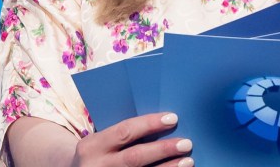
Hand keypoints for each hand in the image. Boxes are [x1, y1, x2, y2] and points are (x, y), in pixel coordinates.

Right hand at [69, 112, 193, 166]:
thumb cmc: (98, 154)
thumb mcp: (100, 142)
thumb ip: (121, 135)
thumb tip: (163, 122)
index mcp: (91, 146)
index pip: (124, 131)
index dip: (150, 124)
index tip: (173, 118)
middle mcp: (97, 166)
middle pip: (135, 158)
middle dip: (163, 150)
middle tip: (187, 143)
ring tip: (188, 161)